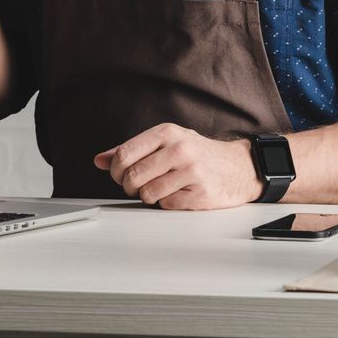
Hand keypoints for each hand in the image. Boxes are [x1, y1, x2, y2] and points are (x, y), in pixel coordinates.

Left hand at [94, 124, 263, 209]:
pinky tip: (177, 194)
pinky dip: (167, 203)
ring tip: (160, 189)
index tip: (120, 175)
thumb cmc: (197, 153)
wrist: (238, 167)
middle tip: (138, 186)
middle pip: (132, 177)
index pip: (124, 154)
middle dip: (130, 186)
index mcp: (166, 133)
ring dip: (149, 197)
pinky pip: (167, 205)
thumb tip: (99, 160)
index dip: (115, 170)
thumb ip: (131, 150)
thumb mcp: (165, 142)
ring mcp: (191, 172)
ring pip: (148, 194)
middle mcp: (179, 149)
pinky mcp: (200, 194)